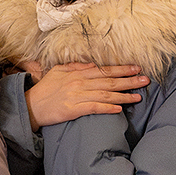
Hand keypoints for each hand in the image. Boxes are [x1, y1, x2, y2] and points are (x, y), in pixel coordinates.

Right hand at [24, 63, 149, 131]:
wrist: (31, 105)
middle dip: (129, 80)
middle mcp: (80, 83)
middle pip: (109, 81)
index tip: (136, 68)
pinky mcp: (74, 109)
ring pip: (105, 94)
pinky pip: (94, 108)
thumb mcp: (58, 71)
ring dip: (123, 95)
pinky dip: (108, 107)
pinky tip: (119, 109)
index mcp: (78, 73)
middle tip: (145, 80)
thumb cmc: (45, 89)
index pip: (104, 70)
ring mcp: (77, 96)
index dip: (122, 69)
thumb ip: (76, 67)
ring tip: (138, 96)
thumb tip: (93, 65)